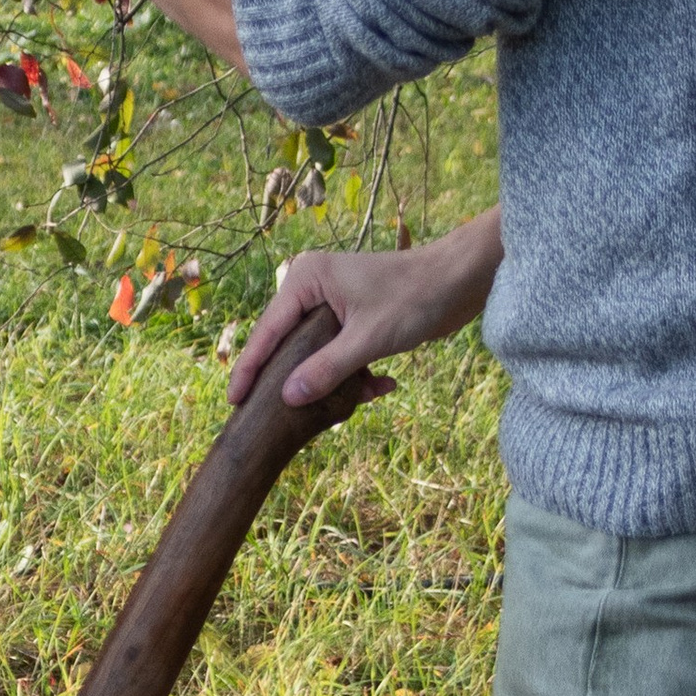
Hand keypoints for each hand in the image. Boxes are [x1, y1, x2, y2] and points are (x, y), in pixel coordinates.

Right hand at [227, 210, 503, 410]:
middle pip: (286, 344)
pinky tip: (379, 387)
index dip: (250, 369)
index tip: (234, 402)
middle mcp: (311, 287)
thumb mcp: (368, 339)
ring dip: (332, 380)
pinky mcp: (350, 316)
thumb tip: (286, 397)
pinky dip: (353, 373)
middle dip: (294, 379)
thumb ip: (326, 369)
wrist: (461, 280)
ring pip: (313, 353)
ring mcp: (330, 302)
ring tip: (347, 403)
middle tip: (278, 416)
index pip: (268, 331)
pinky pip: (337, 352)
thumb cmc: (415, 298)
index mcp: (306, 279)